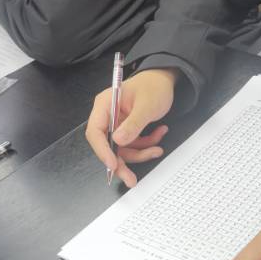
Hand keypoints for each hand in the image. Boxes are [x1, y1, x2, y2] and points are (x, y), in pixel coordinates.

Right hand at [85, 68, 178, 186]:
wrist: (165, 80)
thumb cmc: (154, 86)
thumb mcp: (146, 105)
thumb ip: (133, 123)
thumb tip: (118, 141)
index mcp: (105, 105)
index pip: (95, 132)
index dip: (102, 150)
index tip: (113, 164)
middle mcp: (108, 116)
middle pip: (107, 146)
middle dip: (121, 162)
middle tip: (131, 179)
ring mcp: (118, 124)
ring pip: (123, 149)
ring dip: (141, 152)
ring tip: (158, 148)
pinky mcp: (128, 130)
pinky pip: (134, 144)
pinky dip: (147, 144)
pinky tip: (160, 133)